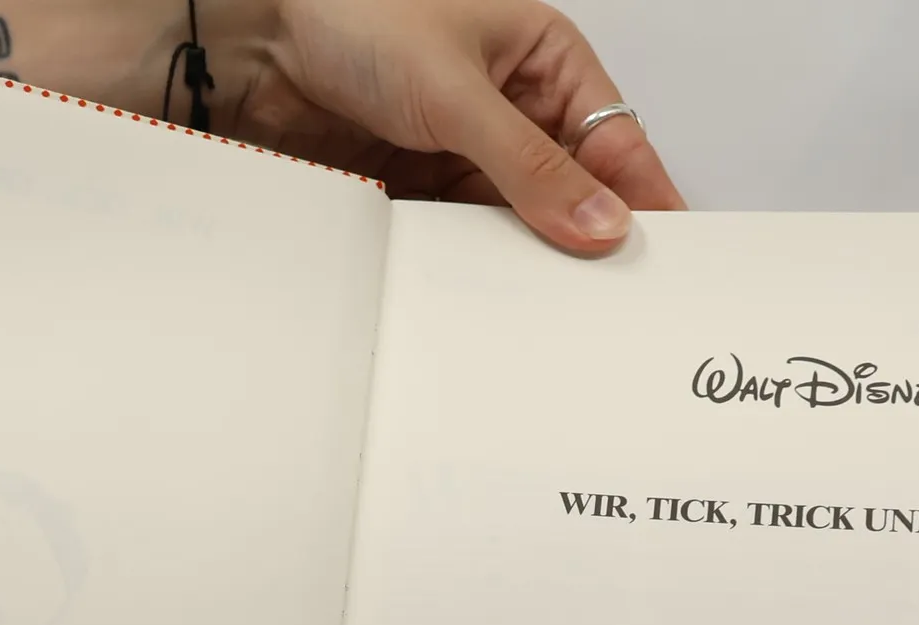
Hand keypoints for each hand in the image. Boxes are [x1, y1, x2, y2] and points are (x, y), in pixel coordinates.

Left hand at [224, 0, 684, 251]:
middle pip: (571, 186)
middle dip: (585, 234)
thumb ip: (530, 167)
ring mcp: (466, 149)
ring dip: (527, 257)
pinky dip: (475, 264)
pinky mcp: (423, 188)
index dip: (641, 194)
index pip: (613, 136)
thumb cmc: (352, 20)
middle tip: (608, 293)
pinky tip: (487, 290)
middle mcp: (510, 103)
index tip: (663, 248)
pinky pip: (465, 238)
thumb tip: (598, 219)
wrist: (255, 53)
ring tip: (548, 301)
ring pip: (519, 219)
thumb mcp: (457, 95)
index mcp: (541, 55)